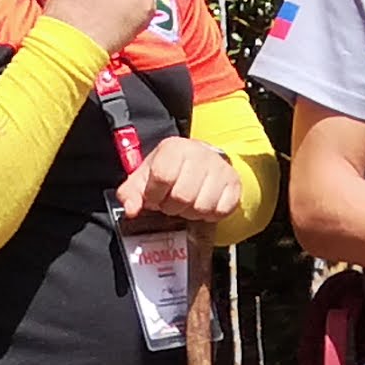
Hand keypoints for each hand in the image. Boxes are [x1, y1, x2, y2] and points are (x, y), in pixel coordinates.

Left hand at [117, 136, 246, 230]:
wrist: (202, 162)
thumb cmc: (170, 170)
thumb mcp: (145, 178)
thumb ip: (130, 194)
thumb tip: (132, 210)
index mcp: (174, 148)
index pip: (162, 177)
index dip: (155, 195)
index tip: (156, 197)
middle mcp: (200, 154)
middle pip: (182, 196)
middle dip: (173, 207)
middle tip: (173, 202)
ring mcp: (220, 169)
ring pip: (202, 207)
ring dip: (192, 213)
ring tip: (189, 203)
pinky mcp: (234, 183)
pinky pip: (220, 211)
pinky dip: (210, 215)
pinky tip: (204, 205)